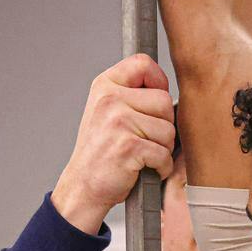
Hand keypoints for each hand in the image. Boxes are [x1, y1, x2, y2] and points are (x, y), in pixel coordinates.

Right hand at [52, 55, 177, 234]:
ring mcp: (118, 122)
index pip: (143, 63)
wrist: (83, 186)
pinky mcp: (128, 146)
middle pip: (164, 100)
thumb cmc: (101, 152)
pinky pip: (164, 153)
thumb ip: (131, 93)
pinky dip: (161, 167)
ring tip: (143, 155)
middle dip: (164, 124)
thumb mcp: (107, 111)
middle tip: (146, 139)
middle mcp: (109, 99)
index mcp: (105, 85)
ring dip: (163, 148)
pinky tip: (145, 169)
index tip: (153, 103)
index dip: (158, 81)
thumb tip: (167, 87)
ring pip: (168, 129)